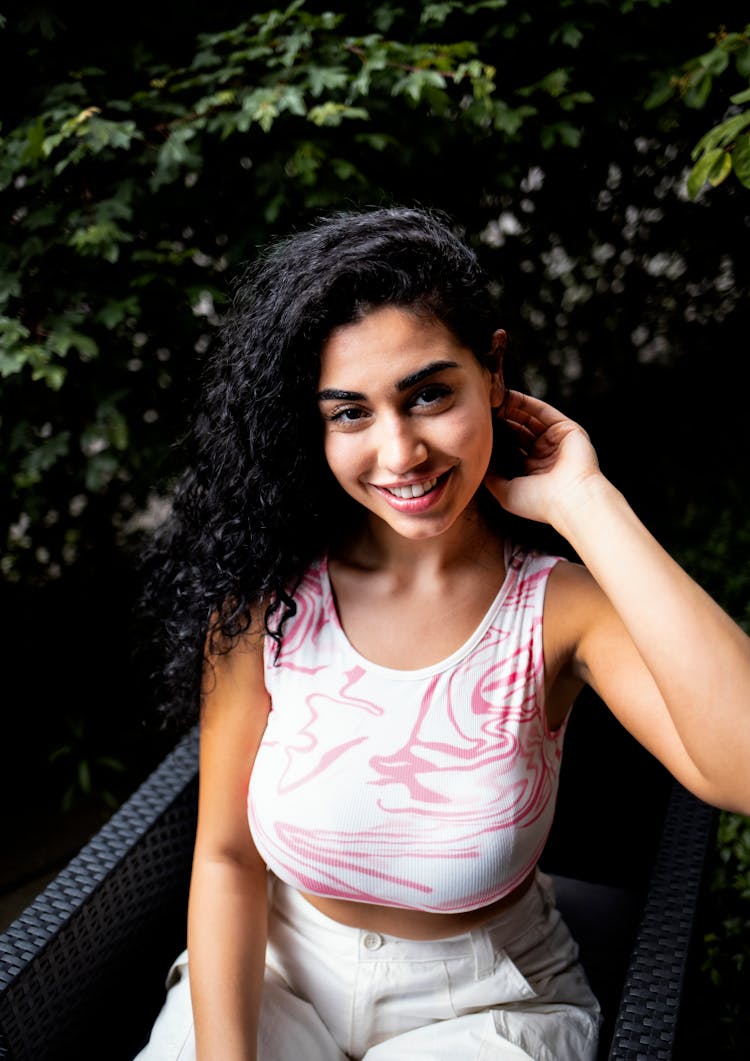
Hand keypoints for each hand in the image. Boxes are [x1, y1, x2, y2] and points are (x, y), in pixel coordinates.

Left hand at [484, 391, 604, 527]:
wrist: (571, 498)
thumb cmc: (538, 502)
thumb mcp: (506, 492)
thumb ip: (491, 477)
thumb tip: (478, 461)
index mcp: (532, 472)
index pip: (510, 449)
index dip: (494, 438)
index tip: (476, 428)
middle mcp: (544, 456)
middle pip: (518, 431)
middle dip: (501, 421)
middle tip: (481, 410)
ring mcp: (555, 441)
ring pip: (529, 419)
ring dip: (510, 409)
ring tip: (491, 401)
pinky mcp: (566, 429)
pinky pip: (543, 411)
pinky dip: (526, 403)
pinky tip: (508, 396)